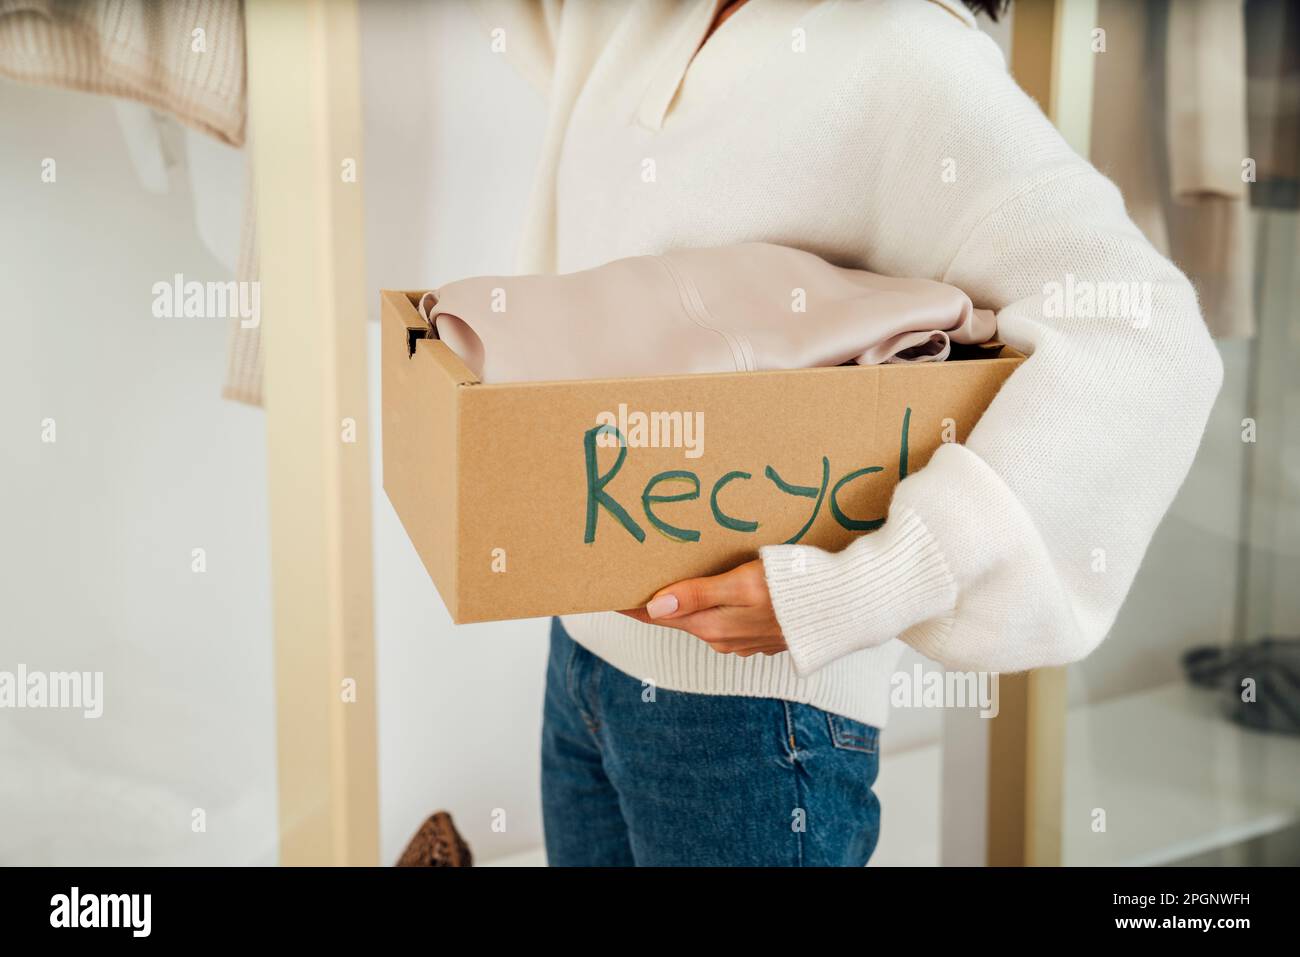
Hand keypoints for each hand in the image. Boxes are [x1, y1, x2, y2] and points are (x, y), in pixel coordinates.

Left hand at [618, 559, 787, 656]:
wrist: (846, 608)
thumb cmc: (795, 590)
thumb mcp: (742, 586)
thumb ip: (699, 595)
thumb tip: (654, 606)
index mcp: (713, 627)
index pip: (658, 615)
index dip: (631, 604)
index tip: (605, 595)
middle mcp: (724, 639)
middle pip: (679, 616)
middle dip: (656, 601)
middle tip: (631, 581)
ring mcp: (745, 640)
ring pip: (704, 618)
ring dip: (686, 603)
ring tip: (668, 582)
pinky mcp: (764, 634)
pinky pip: (728, 619)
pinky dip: (715, 605)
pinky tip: (716, 590)